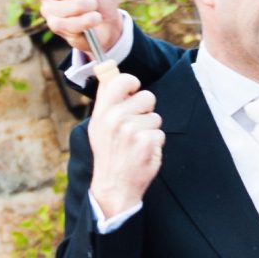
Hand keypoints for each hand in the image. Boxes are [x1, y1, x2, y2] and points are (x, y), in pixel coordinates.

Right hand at [85, 71, 162, 222]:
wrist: (113, 186)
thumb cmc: (109, 154)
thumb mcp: (98, 126)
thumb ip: (106, 100)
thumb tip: (110, 71)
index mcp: (102, 112)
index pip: (121, 80)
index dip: (132, 83)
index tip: (133, 91)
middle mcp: (114, 119)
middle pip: (147, 96)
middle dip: (145, 110)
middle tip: (134, 127)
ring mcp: (130, 130)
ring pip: (155, 117)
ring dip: (150, 130)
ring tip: (136, 143)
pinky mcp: (146, 142)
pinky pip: (160, 133)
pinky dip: (155, 144)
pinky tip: (142, 153)